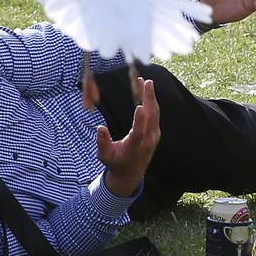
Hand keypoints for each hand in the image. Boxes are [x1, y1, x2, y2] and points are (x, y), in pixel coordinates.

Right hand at [97, 79, 159, 197]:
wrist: (131, 173)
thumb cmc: (115, 163)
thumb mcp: (104, 156)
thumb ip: (102, 142)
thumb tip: (100, 128)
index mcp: (134, 147)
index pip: (138, 132)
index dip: (139, 120)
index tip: (140, 106)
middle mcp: (147, 141)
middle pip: (151, 117)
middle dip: (149, 98)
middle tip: (146, 82)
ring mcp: (153, 136)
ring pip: (155, 113)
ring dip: (150, 97)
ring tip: (145, 82)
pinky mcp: (155, 132)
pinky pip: (155, 115)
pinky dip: (151, 102)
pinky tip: (146, 91)